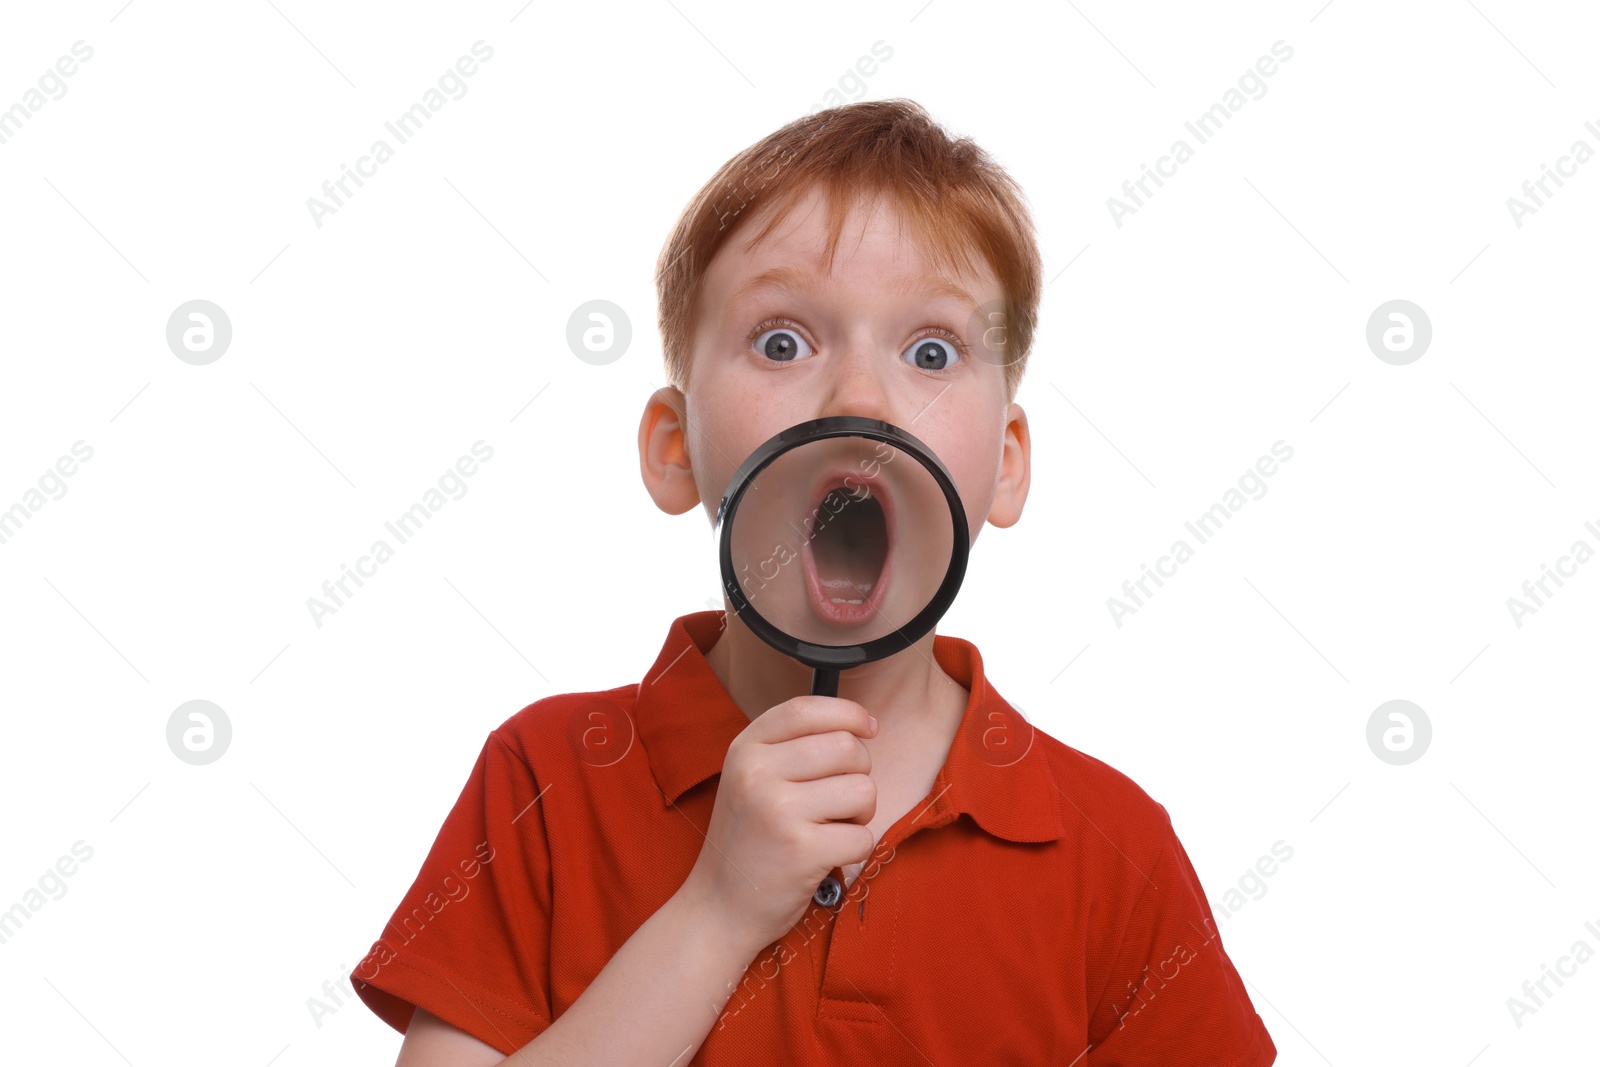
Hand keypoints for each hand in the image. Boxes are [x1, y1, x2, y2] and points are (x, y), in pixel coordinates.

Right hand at [678, 695, 877, 951]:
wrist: (719, 908)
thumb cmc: (747, 841)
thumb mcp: (749, 779)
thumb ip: (792, 747)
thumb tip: (862, 726)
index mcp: (745, 749)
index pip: (807, 708)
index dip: (849, 713)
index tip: (869, 728)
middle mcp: (758, 773)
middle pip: (847, 747)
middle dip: (859, 773)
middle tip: (837, 801)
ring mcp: (779, 810)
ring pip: (863, 790)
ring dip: (860, 813)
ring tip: (829, 828)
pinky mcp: (802, 850)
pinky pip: (863, 836)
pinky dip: (855, 848)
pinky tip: (827, 855)